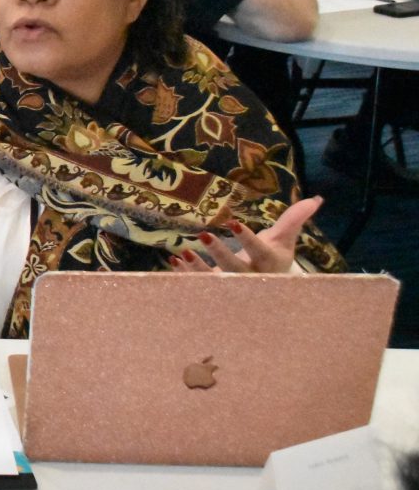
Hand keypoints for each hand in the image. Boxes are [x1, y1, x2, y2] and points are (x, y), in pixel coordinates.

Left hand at [170, 196, 322, 273]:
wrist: (266, 287)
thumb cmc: (273, 257)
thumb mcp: (284, 239)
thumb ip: (294, 219)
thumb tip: (316, 199)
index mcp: (268, 262)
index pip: (257, 249)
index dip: (245, 238)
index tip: (232, 223)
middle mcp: (250, 277)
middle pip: (234, 267)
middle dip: (219, 253)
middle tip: (203, 235)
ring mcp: (231, 286)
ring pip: (213, 279)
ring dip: (197, 267)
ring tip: (183, 251)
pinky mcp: (214, 290)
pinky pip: (199, 284)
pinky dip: (185, 274)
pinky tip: (174, 260)